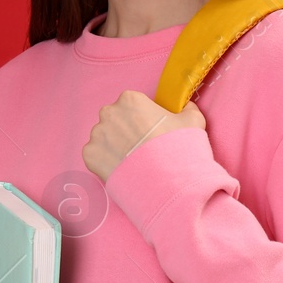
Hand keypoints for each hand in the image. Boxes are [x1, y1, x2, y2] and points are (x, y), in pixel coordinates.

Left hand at [83, 91, 204, 182]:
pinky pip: (97, 156)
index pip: (132, 105)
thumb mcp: (193, 121)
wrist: (168, 183)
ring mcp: (97, 134)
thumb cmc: (179, 149)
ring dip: (116, 147)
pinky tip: (124, 170)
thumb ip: (187, 109)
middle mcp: (109, 112)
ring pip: (105, 138)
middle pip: (115, 119)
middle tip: (142, 148)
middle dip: (125, 131)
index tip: (151, 132)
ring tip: (134, 162)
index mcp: (130, 100)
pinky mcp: (89, 155)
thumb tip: (186, 107)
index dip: (143, 119)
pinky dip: (107, 163)